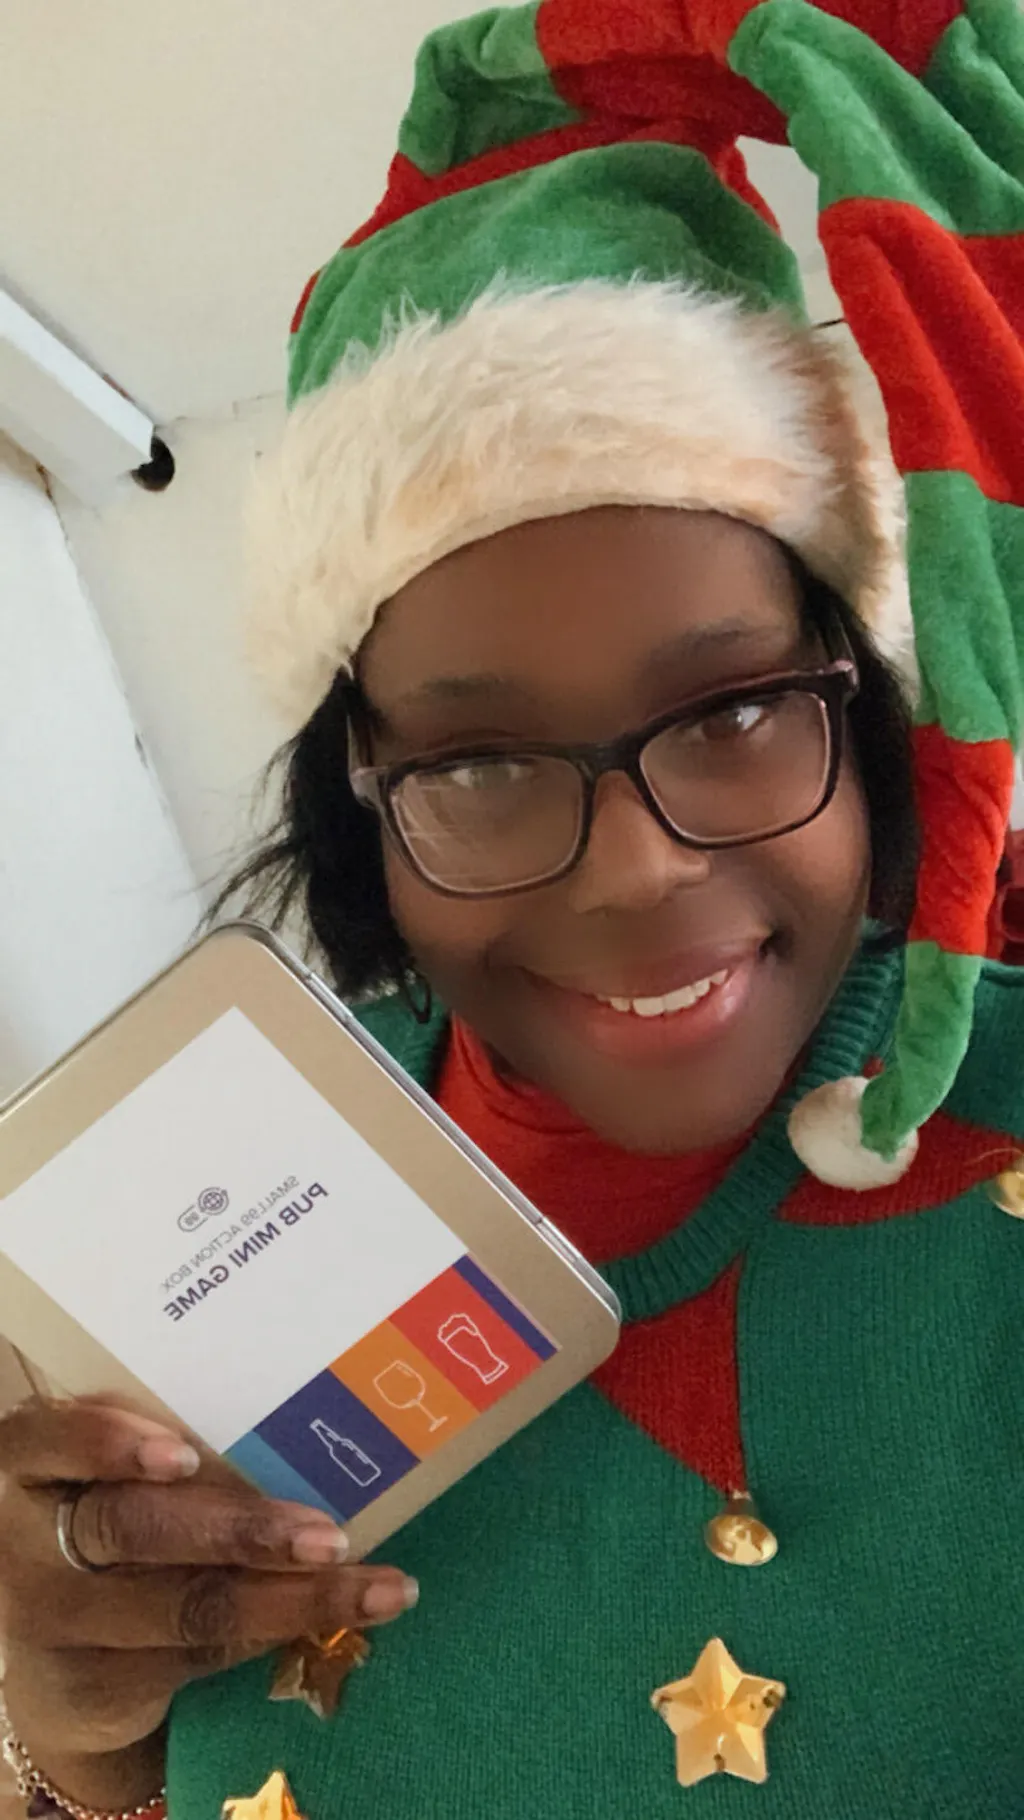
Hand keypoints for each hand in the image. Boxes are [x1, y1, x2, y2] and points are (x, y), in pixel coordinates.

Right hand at [0, 1395, 416, 1805]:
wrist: (61, 1662)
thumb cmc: (112, 1525)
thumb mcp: (116, 1473)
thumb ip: (168, 1442)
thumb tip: (306, 1410)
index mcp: (30, 1462)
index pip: (44, 1439)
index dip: (105, 1443)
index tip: (180, 1454)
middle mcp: (25, 1542)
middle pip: (131, 1528)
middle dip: (239, 1530)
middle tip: (327, 1534)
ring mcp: (55, 1621)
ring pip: (182, 1605)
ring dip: (289, 1596)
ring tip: (373, 1587)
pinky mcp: (96, 1684)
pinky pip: (199, 1652)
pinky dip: (278, 1630)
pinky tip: (345, 1617)